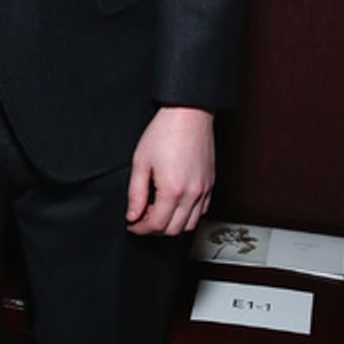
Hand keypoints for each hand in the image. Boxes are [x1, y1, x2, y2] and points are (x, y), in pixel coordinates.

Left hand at [126, 106, 214, 236]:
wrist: (189, 114)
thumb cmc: (165, 132)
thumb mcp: (141, 162)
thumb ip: (136, 193)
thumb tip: (133, 215)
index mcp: (172, 190)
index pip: (156, 225)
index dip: (140, 228)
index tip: (132, 224)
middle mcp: (192, 194)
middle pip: (173, 229)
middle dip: (154, 229)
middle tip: (142, 218)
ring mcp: (204, 190)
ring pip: (190, 224)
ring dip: (172, 224)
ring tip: (158, 211)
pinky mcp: (210, 183)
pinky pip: (202, 211)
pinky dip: (188, 215)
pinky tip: (175, 204)